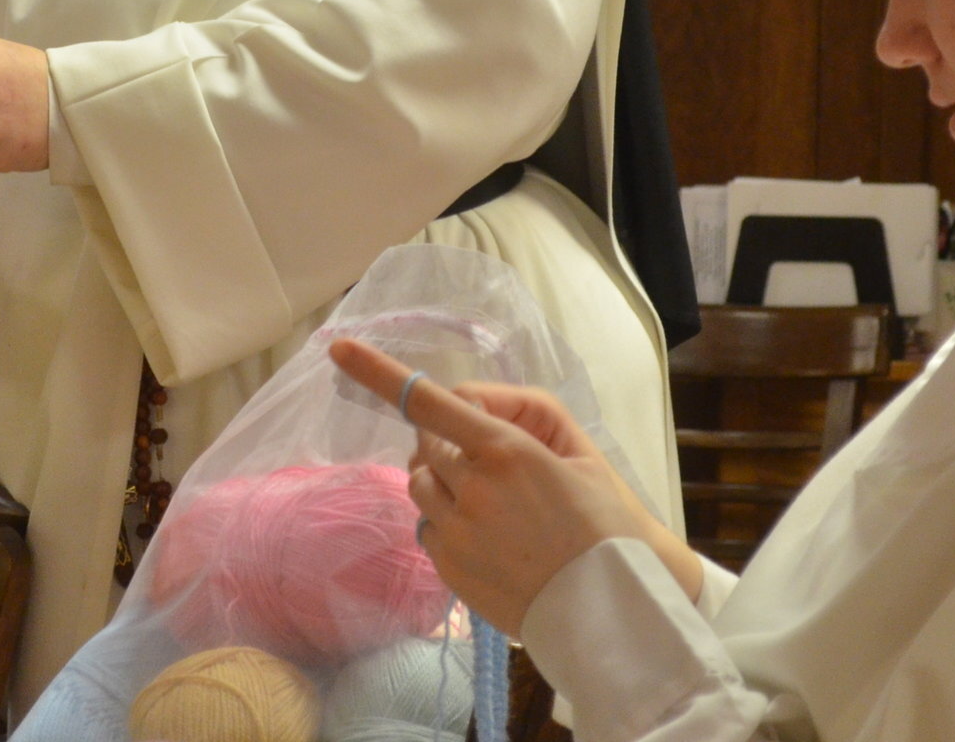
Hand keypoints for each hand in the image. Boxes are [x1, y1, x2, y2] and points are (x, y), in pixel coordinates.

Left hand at [327, 338, 701, 635]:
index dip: (379, 373)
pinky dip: (445, 522)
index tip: (338, 348)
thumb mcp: (578, 449)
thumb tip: (466, 403)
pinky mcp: (450, 569)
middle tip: (485, 461)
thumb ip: (522, 410)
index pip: (430, 402)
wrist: (616, 606)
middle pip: (426, 445)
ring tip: (488, 502)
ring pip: (419, 485)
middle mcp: (472, 488)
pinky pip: (427, 527)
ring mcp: (457, 532)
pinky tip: (488, 538)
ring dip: (440, 481)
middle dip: (446, 442)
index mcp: (505, 450)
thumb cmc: (605, 520)